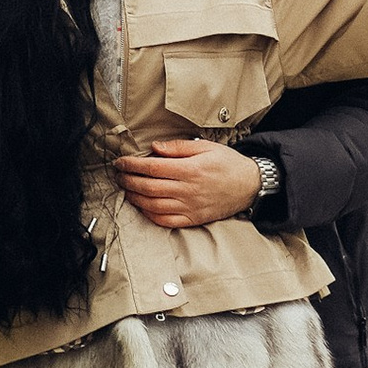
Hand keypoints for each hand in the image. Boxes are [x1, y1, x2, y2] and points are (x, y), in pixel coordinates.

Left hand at [116, 141, 263, 229]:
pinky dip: (150, 215)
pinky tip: (143, 207)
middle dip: (128, 181)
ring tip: (126, 190)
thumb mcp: (206, 146)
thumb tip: (155, 147)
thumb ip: (178, 147)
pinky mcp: (192, 219)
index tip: (121, 162)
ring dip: (135, 198)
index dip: (132, 164)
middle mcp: (187, 190)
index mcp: (190, 169)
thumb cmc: (228, 163)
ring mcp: (189, 207)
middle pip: (148, 187)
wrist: (250, 185)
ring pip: (153, 205)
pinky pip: (165, 221)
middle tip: (118, 175)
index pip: (152, 167)